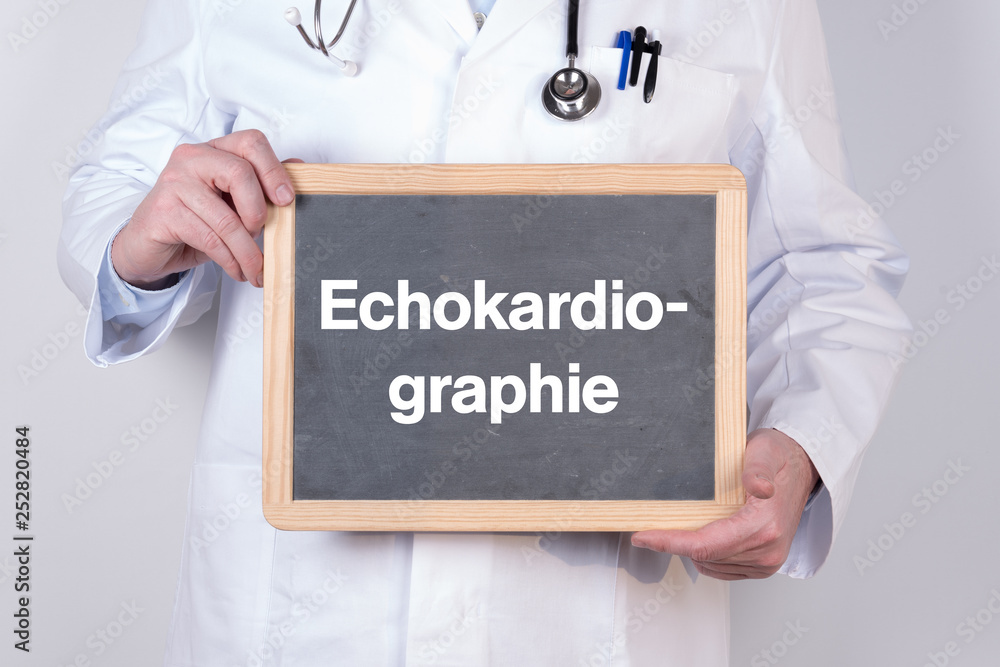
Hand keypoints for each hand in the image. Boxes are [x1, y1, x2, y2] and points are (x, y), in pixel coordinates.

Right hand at [111, 129, 295, 289]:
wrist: (150, 245)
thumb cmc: (195, 219)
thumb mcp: (232, 201)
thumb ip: (260, 184)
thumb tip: (299, 168)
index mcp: (214, 149)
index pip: (251, 143)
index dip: (273, 170)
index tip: (286, 199)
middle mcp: (191, 158)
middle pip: (239, 173)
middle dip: (258, 212)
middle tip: (263, 234)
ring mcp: (173, 182)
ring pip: (226, 218)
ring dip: (247, 250)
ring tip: (255, 268)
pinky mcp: (164, 212)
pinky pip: (209, 238)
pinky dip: (230, 259)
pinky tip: (237, 270)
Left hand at [631, 428, 819, 579]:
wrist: (801, 468)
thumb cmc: (779, 459)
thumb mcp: (765, 452)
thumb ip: (757, 470)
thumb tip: (758, 487)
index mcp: (764, 527)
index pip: (705, 545)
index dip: (669, 542)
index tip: (643, 536)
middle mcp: (767, 551)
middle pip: (703, 557)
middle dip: (673, 543)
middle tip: (650, 527)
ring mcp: (767, 562)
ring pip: (710, 565)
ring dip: (691, 549)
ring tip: (681, 525)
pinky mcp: (763, 565)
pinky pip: (722, 568)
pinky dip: (706, 555)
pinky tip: (702, 534)